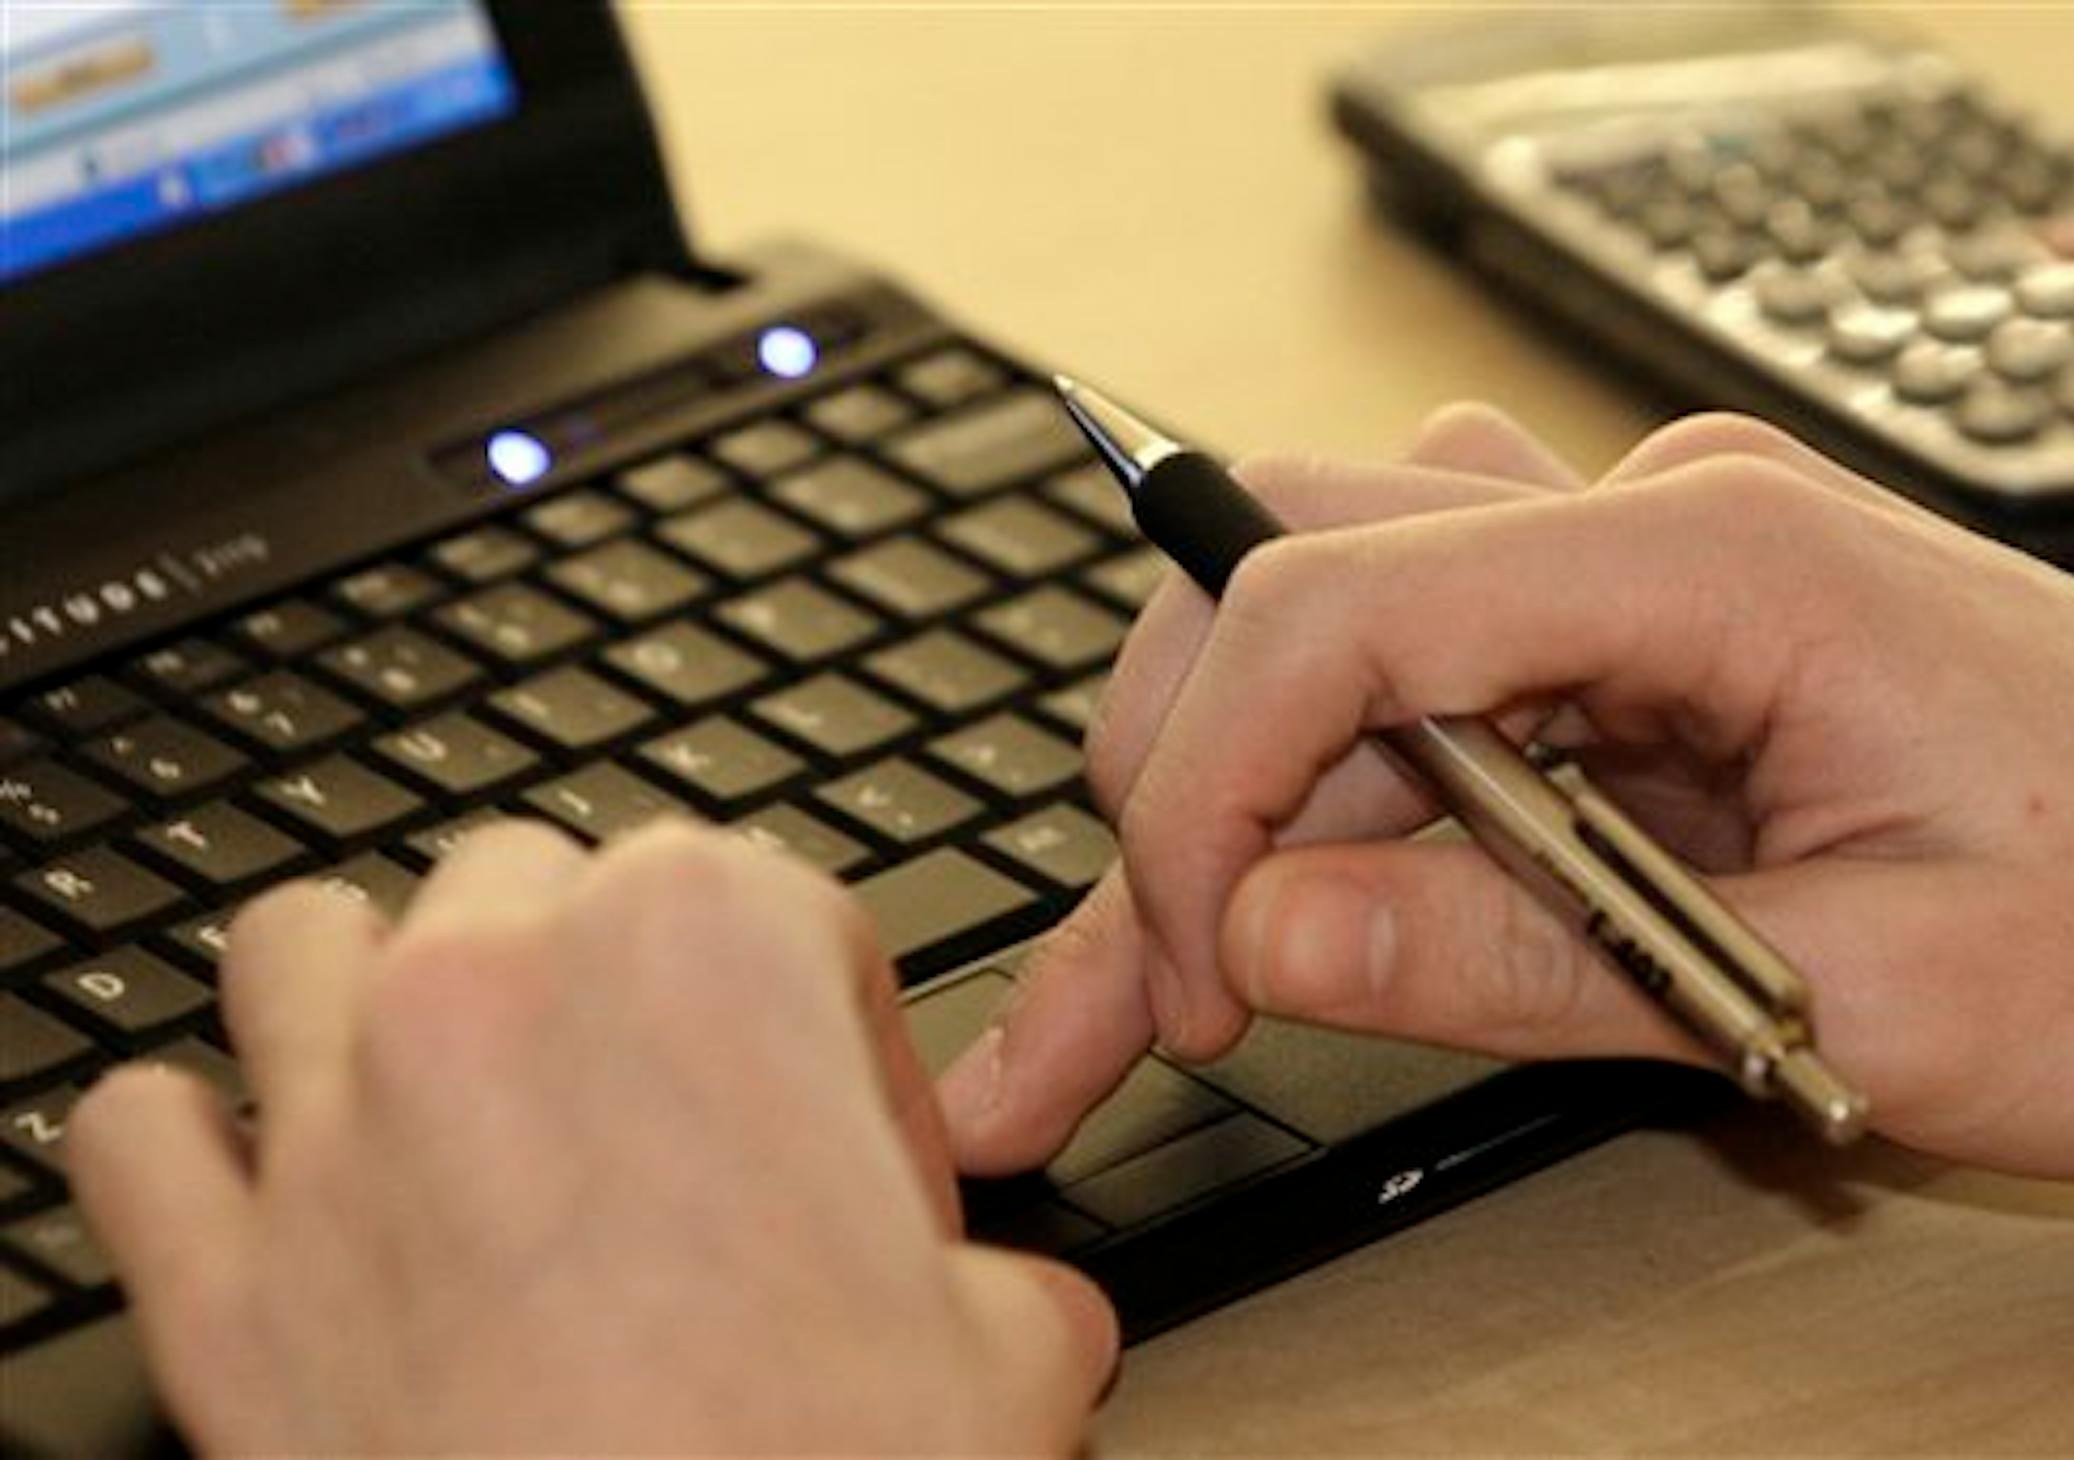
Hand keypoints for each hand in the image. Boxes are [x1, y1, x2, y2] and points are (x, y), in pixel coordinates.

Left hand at [68, 822, 1115, 1455]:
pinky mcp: (222, 1289)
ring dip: (370, 999)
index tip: (851, 1146)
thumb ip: (1002, 1275)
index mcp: (710, 953)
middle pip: (536, 883)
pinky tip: (288, 1206)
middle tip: (671, 1132)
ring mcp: (338, 1131)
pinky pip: (139, 1138)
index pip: (787, 909)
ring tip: (454, 1104)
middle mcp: (499, 998)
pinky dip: (200, 1155)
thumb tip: (1000, 1302)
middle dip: (606, 988)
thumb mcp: (1010, 1354)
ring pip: (304, 945)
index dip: (843, 1040)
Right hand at [939, 408, 2073, 1179]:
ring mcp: (1630, 566)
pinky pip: (1415, 676)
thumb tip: (1268, 937)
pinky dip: (1339, 797)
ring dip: (1250, 786)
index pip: (1347, 596)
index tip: (1191, 962)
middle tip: (1173, 979)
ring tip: (1227, 971)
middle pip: (1293, 564)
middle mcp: (1650, 518)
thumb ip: (1534, 961)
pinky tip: (1343, 906)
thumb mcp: (1855, 993)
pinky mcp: (1621, 637)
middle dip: (1188, 770)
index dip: (1214, 779)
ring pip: (1328, 615)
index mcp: (1719, 553)